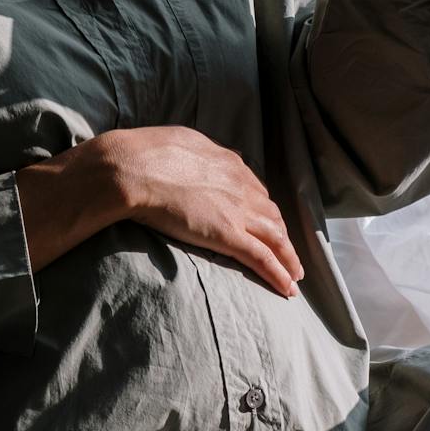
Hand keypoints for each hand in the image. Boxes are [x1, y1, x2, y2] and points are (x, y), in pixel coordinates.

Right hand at [110, 125, 304, 296]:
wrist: (135, 169)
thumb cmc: (147, 153)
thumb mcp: (181, 141)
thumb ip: (197, 153)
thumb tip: (196, 155)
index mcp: (229, 163)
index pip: (256, 190)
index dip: (264, 209)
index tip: (266, 221)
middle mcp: (241, 186)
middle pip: (272, 215)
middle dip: (281, 234)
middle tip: (285, 250)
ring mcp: (237, 211)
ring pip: (275, 238)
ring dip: (288, 257)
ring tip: (294, 274)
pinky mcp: (228, 235)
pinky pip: (262, 258)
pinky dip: (279, 274)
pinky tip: (287, 288)